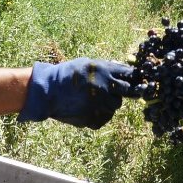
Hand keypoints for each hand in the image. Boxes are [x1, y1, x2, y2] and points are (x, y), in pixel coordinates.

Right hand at [18, 58, 133, 128]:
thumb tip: (122, 70)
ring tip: (94, 98)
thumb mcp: (88, 64)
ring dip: (109, 103)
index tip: (134, 81)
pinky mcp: (93, 119)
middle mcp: (106, 87)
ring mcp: (100, 104)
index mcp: (105, 71)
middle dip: (122, 91)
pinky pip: (105, 117)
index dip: (133, 78)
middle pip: (127, 92)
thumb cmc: (67, 74)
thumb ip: (106, 67)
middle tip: (114, 92)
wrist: (48, 91)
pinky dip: (100, 114)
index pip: (129, 74)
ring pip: (115, 106)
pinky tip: (88, 108)